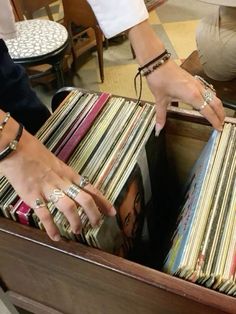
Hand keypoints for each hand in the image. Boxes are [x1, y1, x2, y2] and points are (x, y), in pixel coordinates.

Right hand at [1, 127, 115, 240]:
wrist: (15, 148)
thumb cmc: (34, 153)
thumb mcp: (55, 162)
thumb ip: (64, 175)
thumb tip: (71, 185)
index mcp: (68, 173)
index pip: (90, 188)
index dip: (103, 201)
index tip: (112, 211)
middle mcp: (62, 181)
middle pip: (85, 199)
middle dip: (94, 213)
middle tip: (97, 224)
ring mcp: (48, 189)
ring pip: (69, 207)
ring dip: (76, 221)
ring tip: (78, 231)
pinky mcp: (33, 196)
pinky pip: (45, 215)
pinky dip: (52, 228)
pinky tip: (56, 236)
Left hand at [128, 21, 224, 132]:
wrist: (157, 63)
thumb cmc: (160, 79)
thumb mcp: (160, 100)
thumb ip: (161, 116)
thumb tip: (158, 128)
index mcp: (192, 96)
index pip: (208, 111)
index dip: (214, 121)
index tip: (218, 128)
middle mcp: (198, 89)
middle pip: (216, 103)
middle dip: (221, 114)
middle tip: (222, 123)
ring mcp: (197, 83)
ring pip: (213, 96)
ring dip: (217, 106)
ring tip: (218, 115)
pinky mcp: (194, 80)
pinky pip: (207, 91)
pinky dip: (212, 99)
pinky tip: (208, 103)